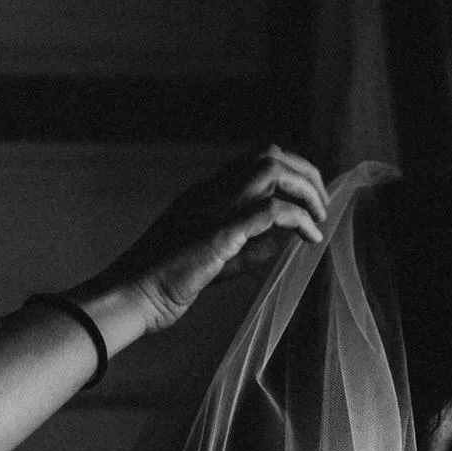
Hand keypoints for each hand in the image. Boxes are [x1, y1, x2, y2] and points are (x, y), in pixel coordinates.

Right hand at [70, 146, 329, 338]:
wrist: (130, 295)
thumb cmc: (165, 284)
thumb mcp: (216, 260)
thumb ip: (251, 246)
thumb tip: (289, 237)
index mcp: (204, 193)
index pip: (254, 160)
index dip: (289, 171)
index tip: (307, 197)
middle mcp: (209, 191)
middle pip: (268, 154)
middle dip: (306, 173)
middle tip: (322, 204)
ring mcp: (213, 207)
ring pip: (272, 170)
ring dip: (306, 188)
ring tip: (320, 216)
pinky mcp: (219, 232)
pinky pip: (271, 210)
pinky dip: (300, 218)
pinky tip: (310, 236)